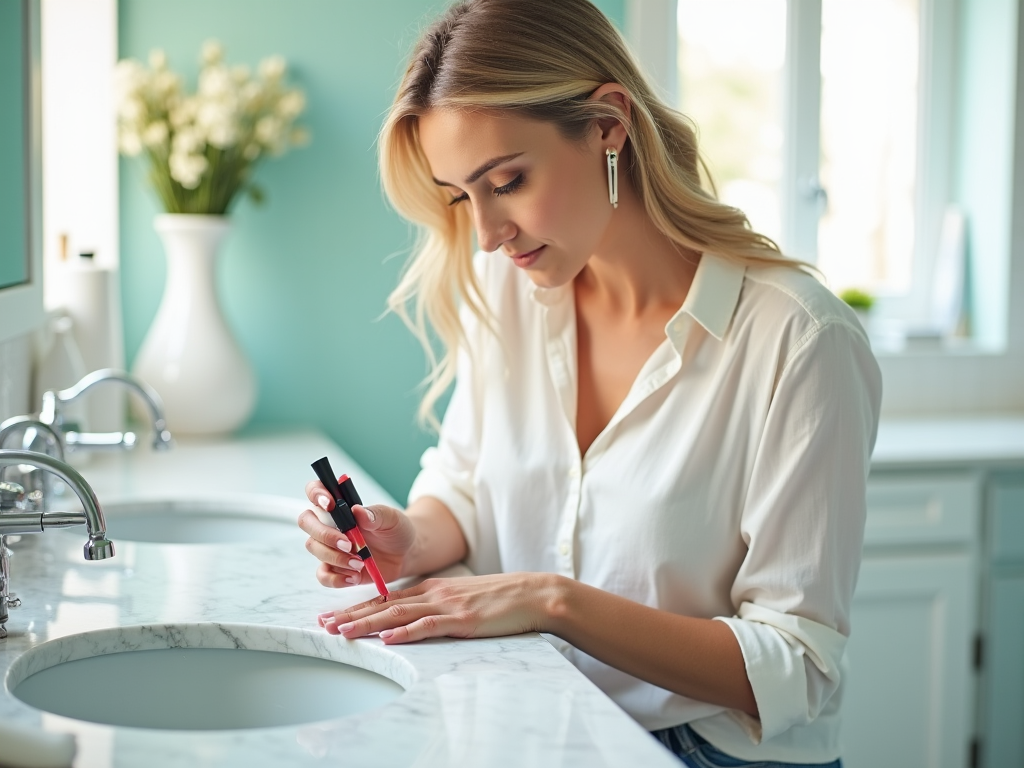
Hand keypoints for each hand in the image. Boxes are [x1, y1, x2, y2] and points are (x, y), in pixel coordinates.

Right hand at [297, 479, 415, 589]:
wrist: (404, 554)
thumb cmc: (395, 530)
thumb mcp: (392, 518)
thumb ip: (376, 514)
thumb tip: (358, 511)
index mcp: (340, 506)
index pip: (316, 491)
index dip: (316, 494)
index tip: (330, 504)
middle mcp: (330, 524)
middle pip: (307, 522)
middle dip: (325, 534)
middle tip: (348, 543)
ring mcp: (330, 546)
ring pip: (315, 548)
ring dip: (336, 557)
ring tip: (360, 562)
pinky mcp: (334, 567)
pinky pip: (323, 575)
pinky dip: (336, 579)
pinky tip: (354, 577)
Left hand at [318, 572, 560, 643]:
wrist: (533, 593)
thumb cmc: (500, 600)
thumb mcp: (462, 598)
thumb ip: (438, 607)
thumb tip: (413, 621)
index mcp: (433, 588)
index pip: (387, 598)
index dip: (357, 607)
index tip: (333, 616)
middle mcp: (434, 592)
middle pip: (384, 604)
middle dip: (351, 615)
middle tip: (323, 625)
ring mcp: (447, 605)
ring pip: (398, 614)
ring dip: (367, 624)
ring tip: (343, 632)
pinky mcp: (462, 620)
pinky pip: (429, 626)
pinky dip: (406, 632)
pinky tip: (388, 638)